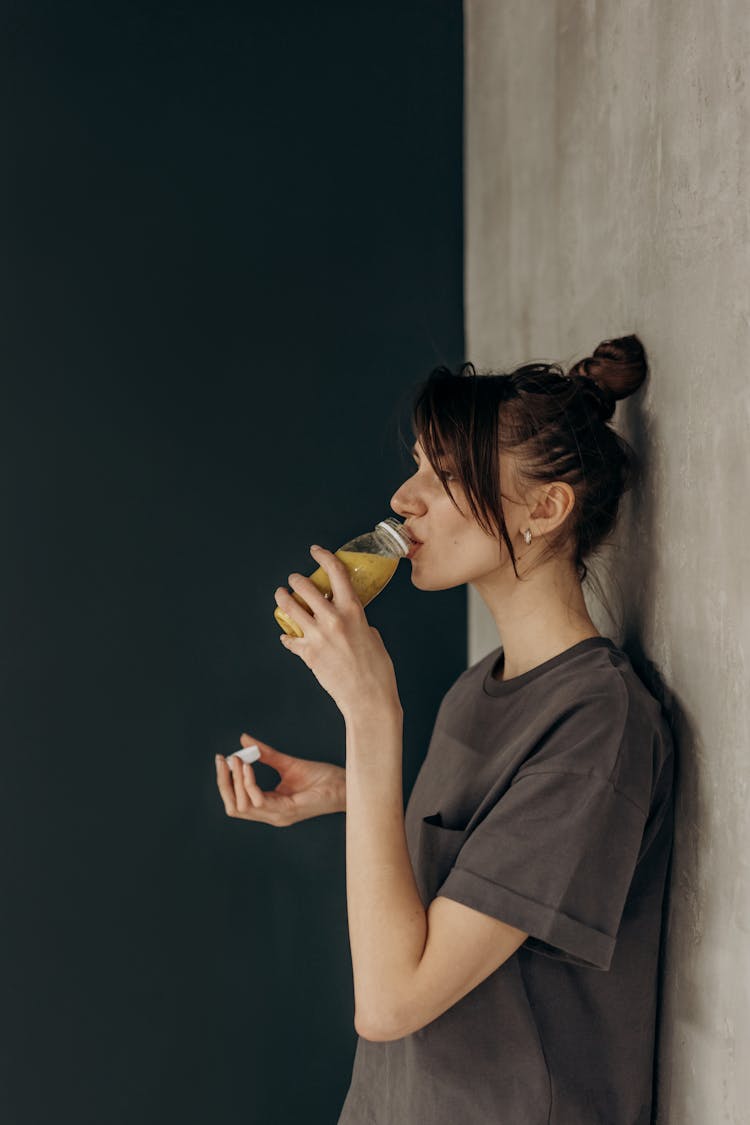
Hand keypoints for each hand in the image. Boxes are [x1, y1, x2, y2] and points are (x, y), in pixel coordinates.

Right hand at [215, 733, 345, 826]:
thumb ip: (266, 754)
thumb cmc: (323, 777)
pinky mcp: (288, 811)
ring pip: (243, 806)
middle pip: (234, 807)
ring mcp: (279, 815)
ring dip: (236, 781)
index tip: (222, 759)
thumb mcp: (289, 763)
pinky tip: (248, 767)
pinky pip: (259, 801)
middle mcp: (272, 815)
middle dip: (224, 783)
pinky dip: (249, 784)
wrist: (346, 786)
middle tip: (223, 760)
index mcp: (271, 806)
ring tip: (237, 760)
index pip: (237, 801)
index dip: (225, 782)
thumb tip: (244, 740)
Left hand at [274, 545, 401, 720]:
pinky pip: (291, 640)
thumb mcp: (373, 635)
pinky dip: (288, 637)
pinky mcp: (308, 654)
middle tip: (294, 579)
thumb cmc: (377, 670)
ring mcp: (317, 637)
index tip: (315, 551)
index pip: (336, 573)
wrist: (368, 698)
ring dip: (283, 599)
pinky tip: (287, 636)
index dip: (323, 557)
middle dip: (296, 580)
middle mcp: (332, 619)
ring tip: (281, 595)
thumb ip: (357, 621)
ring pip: (290, 609)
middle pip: (305, 587)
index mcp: (353, 611)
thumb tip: (347, 619)